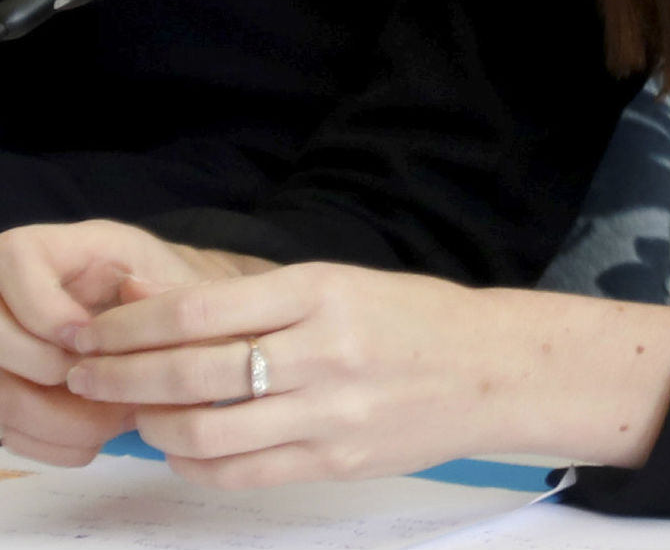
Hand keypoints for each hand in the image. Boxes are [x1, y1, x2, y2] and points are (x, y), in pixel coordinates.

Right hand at [0, 221, 248, 466]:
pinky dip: (44, 442)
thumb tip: (134, 292)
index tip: (89, 341)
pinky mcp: (0, 385)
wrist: (154, 324)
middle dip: (52, 377)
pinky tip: (89, 444)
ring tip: (113, 427)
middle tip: (110, 392)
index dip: (47, 310)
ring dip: (53, 421)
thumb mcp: (170, 279)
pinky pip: (3, 426)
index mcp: (43, 248)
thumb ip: (162, 290)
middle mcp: (0, 290)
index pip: (15, 261)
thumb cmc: (163, 294)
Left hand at [62, 266, 669, 486]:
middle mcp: (324, 351)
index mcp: (322, 292)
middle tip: (86, 374)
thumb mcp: (341, 285)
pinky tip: (184, 448)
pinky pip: (239, 473)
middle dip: (119, 376)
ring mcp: (331, 412)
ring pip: (203, 431)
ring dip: (151, 425)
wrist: (496, 370)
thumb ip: (257, 301)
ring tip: (137, 414)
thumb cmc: (415, 319)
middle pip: (188, 372)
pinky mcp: (336, 460)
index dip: (129, 326)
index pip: (197, 310)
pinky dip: (194, 464)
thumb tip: (154, 312)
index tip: (93, 332)